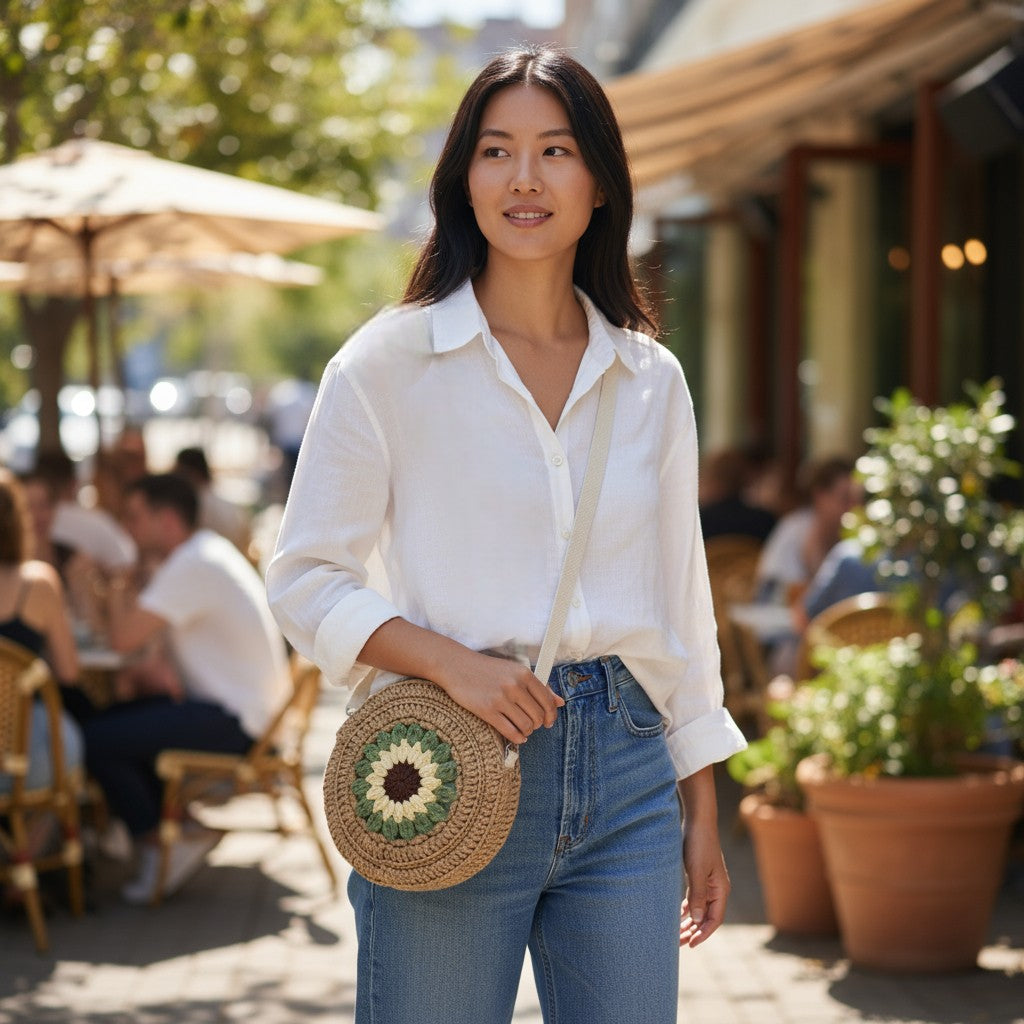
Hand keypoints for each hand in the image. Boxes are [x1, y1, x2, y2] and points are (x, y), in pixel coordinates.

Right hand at [436, 648, 563, 744]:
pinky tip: (516, 736)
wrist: (457, 666)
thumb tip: (560, 702)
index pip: (547, 701)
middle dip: (538, 724)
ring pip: (526, 726)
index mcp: (524, 674)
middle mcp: (515, 686)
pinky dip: (517, 738)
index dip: (551, 715)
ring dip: (527, 731)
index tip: (549, 722)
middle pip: (538, 716)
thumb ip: (538, 686)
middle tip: (531, 725)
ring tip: (522, 729)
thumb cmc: (487, 670)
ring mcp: (501, 699)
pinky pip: (510, 731)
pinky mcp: (487, 710)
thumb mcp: (514, 671)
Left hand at [679, 821, 729, 947]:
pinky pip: (694, 898)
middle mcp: (716, 889)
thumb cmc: (699, 844)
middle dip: (693, 931)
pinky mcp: (698, 875)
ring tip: (676, 933)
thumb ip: (697, 895)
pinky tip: (678, 914)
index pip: (714, 919)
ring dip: (689, 921)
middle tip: (678, 943)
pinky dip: (687, 908)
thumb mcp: (696, 871)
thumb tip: (696, 920)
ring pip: (699, 908)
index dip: (703, 934)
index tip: (690, 944)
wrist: (698, 821)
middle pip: (706, 917)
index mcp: (720, 890)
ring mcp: (708, 882)